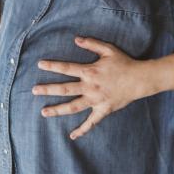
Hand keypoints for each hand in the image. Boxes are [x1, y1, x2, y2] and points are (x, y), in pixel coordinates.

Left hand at [33, 36, 151, 139]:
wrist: (140, 79)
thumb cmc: (124, 63)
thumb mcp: (108, 49)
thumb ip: (92, 44)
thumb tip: (76, 39)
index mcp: (90, 71)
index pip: (66, 68)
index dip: (52, 66)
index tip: (39, 65)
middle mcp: (90, 87)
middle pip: (65, 89)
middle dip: (48, 90)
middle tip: (34, 90)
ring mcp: (96, 100)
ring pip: (73, 107)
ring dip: (58, 110)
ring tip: (44, 112)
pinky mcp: (103, 110)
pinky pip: (91, 122)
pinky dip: (82, 129)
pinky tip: (72, 135)